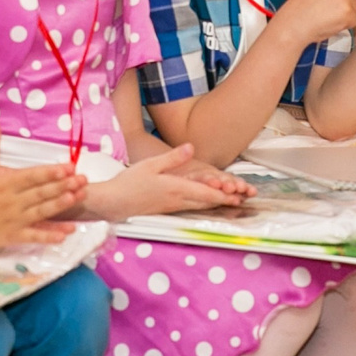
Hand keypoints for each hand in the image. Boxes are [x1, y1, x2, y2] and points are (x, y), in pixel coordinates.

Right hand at [0, 126, 84, 249]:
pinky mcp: (13, 237)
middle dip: (64, 186)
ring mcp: (14, 221)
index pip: (30, 177)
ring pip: (42, 213)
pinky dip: (50, 236)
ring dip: (61, 206)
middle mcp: (12, 203)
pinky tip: (67, 233)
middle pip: (41, 193)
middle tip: (83, 180)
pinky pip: (35, 237)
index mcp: (3, 184)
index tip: (68, 167)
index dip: (50, 172)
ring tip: (78, 197)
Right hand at [83, 145, 246, 218]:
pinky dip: (203, 205)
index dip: (223, 194)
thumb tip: (190, 147)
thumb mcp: (150, 165)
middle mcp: (177, 199)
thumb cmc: (129, 183)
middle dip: (225, 200)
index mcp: (175, 188)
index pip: (204, 193)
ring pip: (200, 205)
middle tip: (242, 200)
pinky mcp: (167, 208)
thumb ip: (172, 158)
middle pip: (206, 202)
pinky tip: (206, 203)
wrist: (113, 203)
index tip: (237, 194)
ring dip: (216, 203)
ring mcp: (172, 206)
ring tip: (231, 202)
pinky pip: (190, 206)